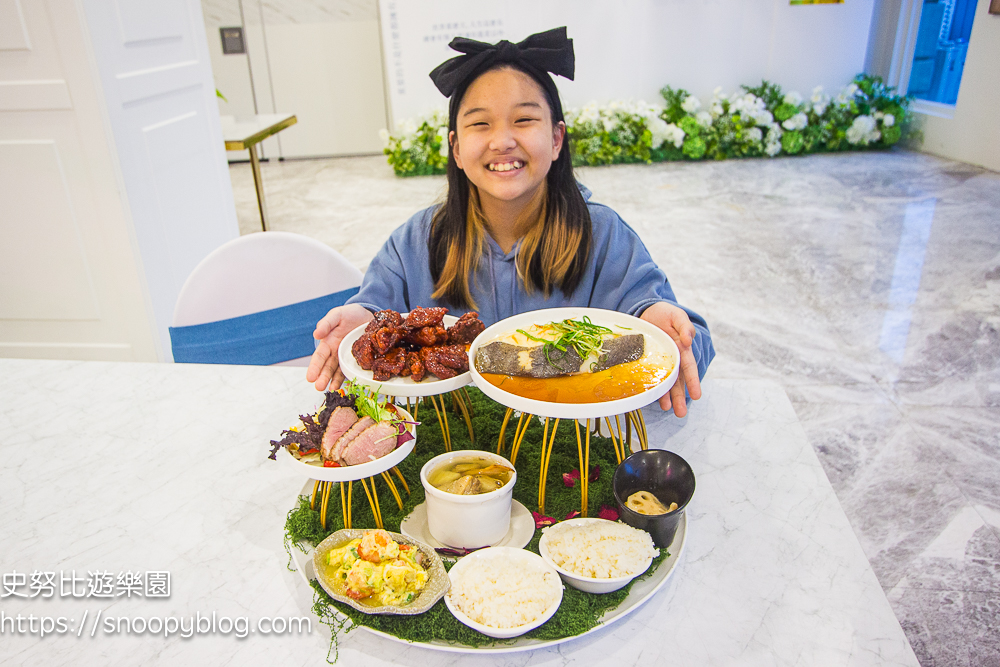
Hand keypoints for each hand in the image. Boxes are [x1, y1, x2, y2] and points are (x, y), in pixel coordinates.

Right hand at [305, 304, 373, 390]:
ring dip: (332, 381)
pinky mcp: (355, 359)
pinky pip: (349, 370)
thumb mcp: (337, 315)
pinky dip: (346, 379)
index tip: (310, 377)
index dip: (314, 367)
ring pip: (337, 371)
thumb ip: (326, 323)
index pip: (319, 356)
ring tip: (330, 390)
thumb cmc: (349, 314)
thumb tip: (316, 334)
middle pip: (327, 366)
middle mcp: (335, 352)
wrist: (366, 315)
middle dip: (322, 377)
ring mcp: (345, 357)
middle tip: (319, 387)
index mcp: (328, 342)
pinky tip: (343, 386)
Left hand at [640, 302, 701, 417]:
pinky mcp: (648, 362)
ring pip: (666, 382)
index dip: (693, 381)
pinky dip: (653, 387)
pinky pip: (651, 377)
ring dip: (668, 397)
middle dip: (680, 397)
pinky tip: (653, 398)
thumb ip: (684, 327)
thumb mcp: (677, 315)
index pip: (689, 367)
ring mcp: (661, 362)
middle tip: (681, 413)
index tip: (697, 395)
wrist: (646, 311)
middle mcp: (673, 358)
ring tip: (668, 410)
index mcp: (682, 348)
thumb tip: (688, 341)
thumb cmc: (665, 313)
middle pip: (678, 380)